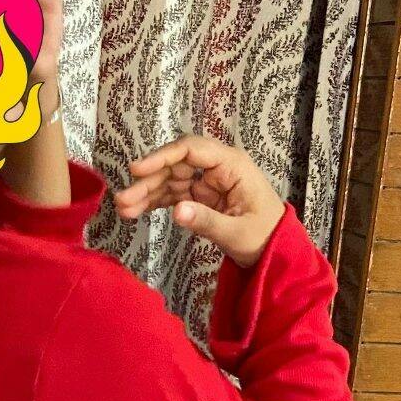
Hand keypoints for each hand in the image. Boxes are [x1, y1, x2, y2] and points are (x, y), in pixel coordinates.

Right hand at [113, 134, 286, 267]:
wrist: (276, 250)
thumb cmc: (265, 236)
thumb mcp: (237, 233)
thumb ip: (207, 221)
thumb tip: (177, 211)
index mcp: (232, 165)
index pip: (191, 150)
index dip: (162, 157)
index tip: (137, 169)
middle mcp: (217, 168)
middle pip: (175, 165)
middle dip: (148, 181)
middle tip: (123, 199)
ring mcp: (207, 182)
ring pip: (170, 180)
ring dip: (146, 193)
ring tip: (123, 209)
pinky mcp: (200, 197)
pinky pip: (173, 195)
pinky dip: (155, 203)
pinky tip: (136, 212)